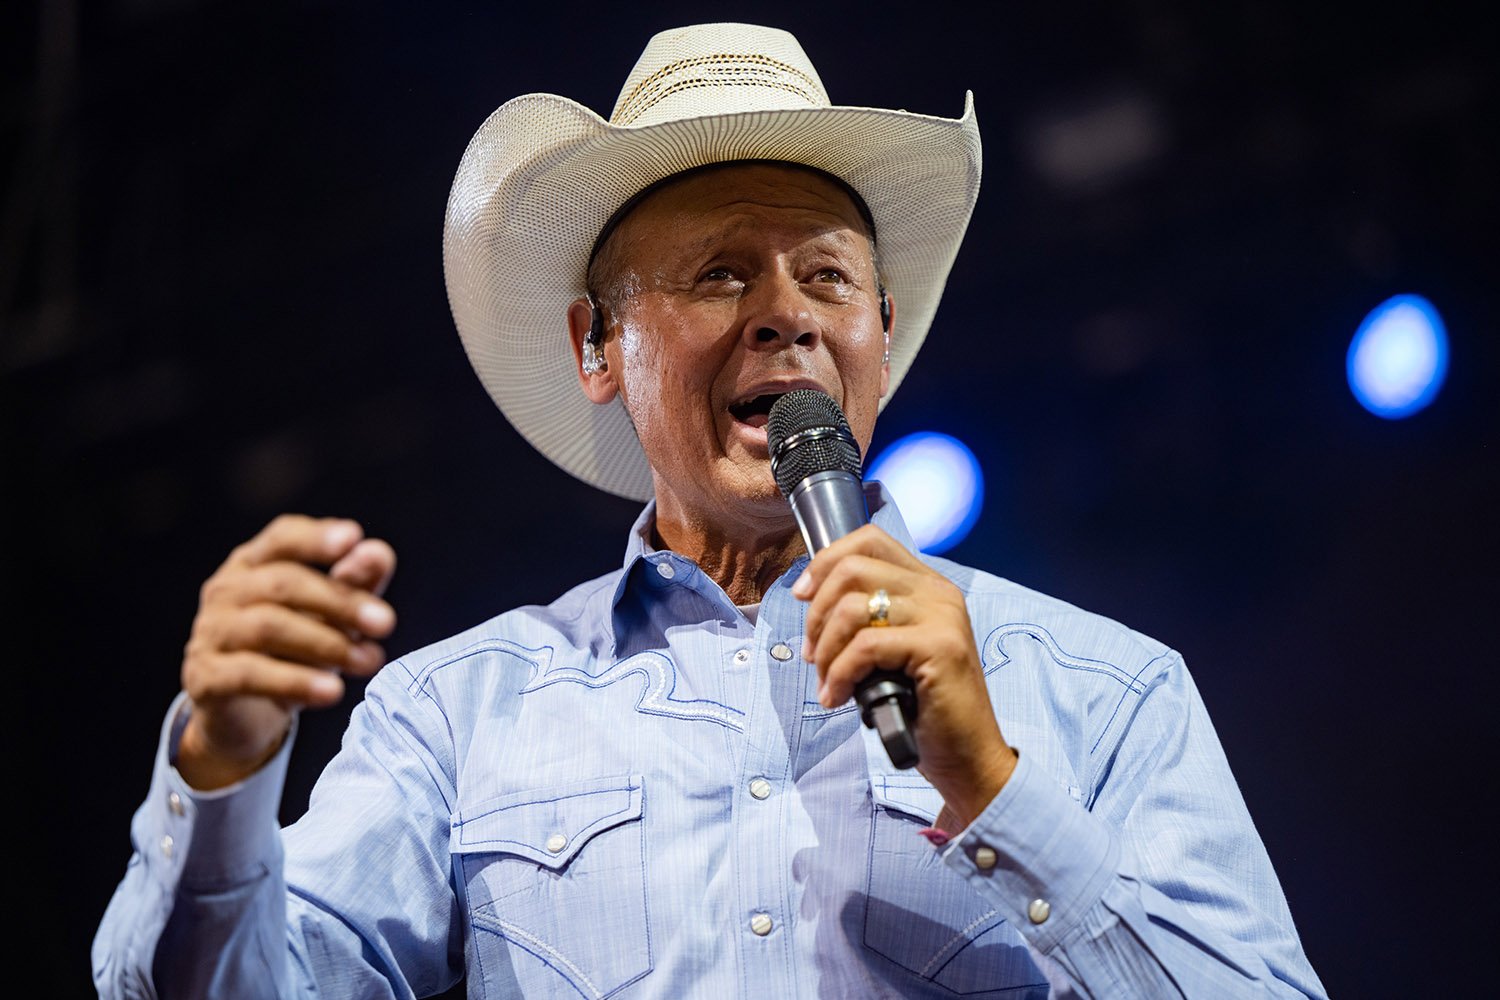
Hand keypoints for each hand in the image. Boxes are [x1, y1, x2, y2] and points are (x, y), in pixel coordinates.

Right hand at [177, 514, 396, 789]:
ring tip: (369, 661)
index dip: (316, 536)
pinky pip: (251, 674)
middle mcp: (226, 591)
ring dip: (327, 644)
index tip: (353, 538)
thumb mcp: (331, 616)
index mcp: (254, 564)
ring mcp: (211, 633)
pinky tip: (332, 691)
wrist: (246, 715)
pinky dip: (296, 681)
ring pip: (269, 627)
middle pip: (283, 583)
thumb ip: (354, 583)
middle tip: (386, 623)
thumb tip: (378, 553)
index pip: (282, 538)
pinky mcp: (206, 677)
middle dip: (340, 601)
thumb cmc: (293, 651)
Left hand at [794, 524, 1016, 828]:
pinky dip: (840, 673)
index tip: (802, 596)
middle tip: (811, 654)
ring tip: (827, 682)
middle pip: (853, 568)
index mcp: (927, 585)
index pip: (869, 540)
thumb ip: (868, 618)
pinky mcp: (938, 647)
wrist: (968, 756)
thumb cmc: (924, 708)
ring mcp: (941, 617)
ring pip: (853, 608)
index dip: (825, 562)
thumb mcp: (891, 651)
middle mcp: (938, 592)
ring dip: (825, 650)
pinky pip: (865, 646)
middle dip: (817, 613)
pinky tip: (839, 697)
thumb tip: (811, 600)